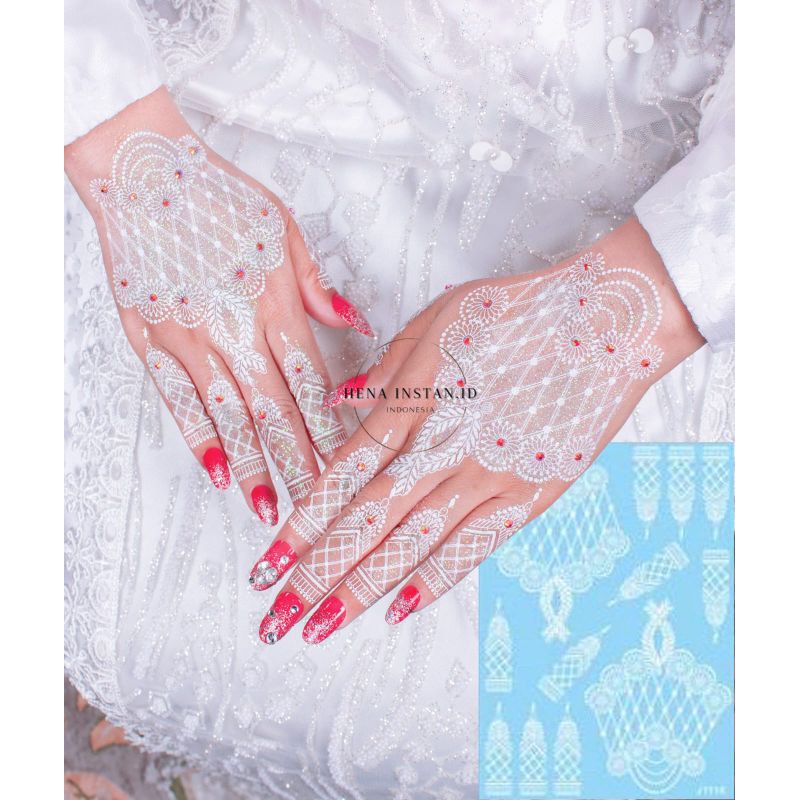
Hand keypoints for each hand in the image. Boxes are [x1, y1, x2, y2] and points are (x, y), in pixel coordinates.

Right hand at [65, 88, 372, 522]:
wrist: (143, 171)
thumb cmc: (219, 197)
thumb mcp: (286, 232)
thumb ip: (318, 288)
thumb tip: (357, 323)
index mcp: (274, 306)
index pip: (311, 386)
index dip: (332, 431)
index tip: (350, 466)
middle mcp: (235, 332)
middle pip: (278, 413)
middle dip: (301, 466)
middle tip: (320, 510)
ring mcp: (191, 341)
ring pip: (231, 418)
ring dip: (254, 469)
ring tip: (272, 510)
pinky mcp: (153, 342)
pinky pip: (179, 402)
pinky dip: (199, 440)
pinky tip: (218, 473)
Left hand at [250, 219, 704, 642]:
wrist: (608, 324)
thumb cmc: (520, 312)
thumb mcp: (440, 319)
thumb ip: (390, 369)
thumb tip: (344, 400)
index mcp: (415, 403)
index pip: (343, 477)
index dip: (302, 526)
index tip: (267, 565)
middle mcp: (443, 449)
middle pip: (366, 522)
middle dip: (316, 575)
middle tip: (276, 620)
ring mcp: (488, 477)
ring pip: (411, 545)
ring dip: (361, 590)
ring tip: (320, 629)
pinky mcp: (532, 495)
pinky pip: (474, 547)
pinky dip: (435, 580)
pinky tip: (400, 611)